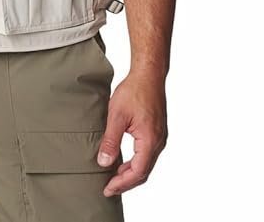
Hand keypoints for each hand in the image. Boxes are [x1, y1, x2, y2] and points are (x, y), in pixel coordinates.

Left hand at [96, 69, 167, 196]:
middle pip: (143, 172)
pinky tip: (123, 161)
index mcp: (150, 141)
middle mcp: (158, 143)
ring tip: (113, 177)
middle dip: (126, 182)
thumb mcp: (117, 116)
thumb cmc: (134, 91)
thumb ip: (110, 140)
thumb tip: (104, 162)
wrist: (148, 75)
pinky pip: (147, 155)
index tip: (107, 189)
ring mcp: (159, 138)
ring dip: (131, 174)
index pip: (137, 172)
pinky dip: (136, 163)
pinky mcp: (157, 132)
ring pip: (146, 164)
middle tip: (108, 188)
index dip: (121, 183)